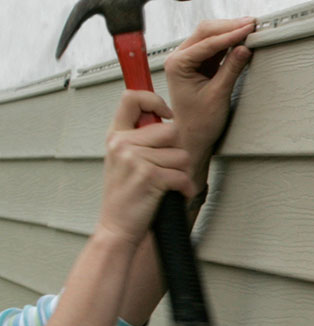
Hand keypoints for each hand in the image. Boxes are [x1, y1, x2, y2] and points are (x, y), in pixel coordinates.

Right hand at [99, 91, 194, 247]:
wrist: (116, 227)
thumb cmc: (126, 195)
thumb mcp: (122, 159)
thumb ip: (140, 138)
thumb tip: (165, 119)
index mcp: (116, 135)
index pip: (132, 97)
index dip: (154, 100)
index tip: (166, 114)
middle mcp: (122, 144)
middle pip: (171, 130)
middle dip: (176, 151)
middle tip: (165, 168)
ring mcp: (134, 159)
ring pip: (181, 154)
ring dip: (181, 172)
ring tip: (166, 183)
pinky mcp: (149, 177)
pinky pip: (183, 175)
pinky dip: (185, 188)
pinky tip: (174, 194)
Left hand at [163, 18, 255, 184]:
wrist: (191, 137)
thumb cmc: (199, 122)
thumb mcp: (218, 95)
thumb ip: (231, 69)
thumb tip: (244, 48)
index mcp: (178, 64)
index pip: (207, 42)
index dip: (230, 34)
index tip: (249, 29)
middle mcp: (179, 58)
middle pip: (206, 32)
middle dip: (229, 26)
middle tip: (252, 23)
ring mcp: (189, 60)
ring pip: (210, 36)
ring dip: (230, 31)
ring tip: (250, 28)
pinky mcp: (199, 65)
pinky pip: (215, 47)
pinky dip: (229, 42)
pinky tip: (242, 39)